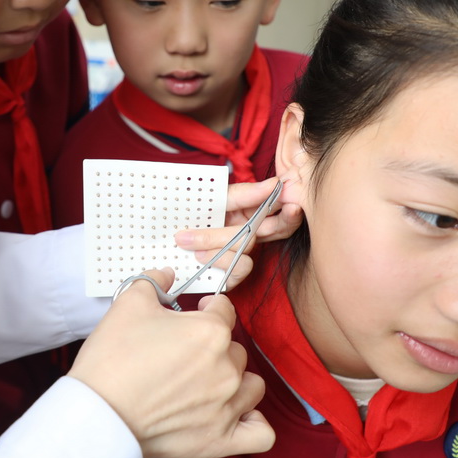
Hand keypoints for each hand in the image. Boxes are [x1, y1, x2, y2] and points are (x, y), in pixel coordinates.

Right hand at [68, 268, 274, 457]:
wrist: (97, 413)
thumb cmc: (112, 361)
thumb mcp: (127, 305)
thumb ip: (152, 281)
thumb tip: (165, 275)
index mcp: (210, 331)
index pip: (224, 310)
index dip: (206, 309)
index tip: (191, 317)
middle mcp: (226, 367)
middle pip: (234, 347)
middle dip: (213, 347)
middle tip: (183, 355)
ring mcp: (226, 406)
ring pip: (251, 385)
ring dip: (235, 380)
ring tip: (206, 383)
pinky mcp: (220, 440)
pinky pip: (260, 433)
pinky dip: (253, 423)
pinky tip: (234, 415)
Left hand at [173, 177, 302, 285]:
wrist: (163, 229)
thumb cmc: (192, 210)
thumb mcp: (216, 196)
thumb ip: (244, 193)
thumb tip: (275, 183)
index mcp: (252, 209)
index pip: (283, 209)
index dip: (291, 209)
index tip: (294, 203)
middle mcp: (253, 231)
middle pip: (278, 228)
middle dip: (277, 220)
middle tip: (278, 212)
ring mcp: (243, 252)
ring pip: (250, 249)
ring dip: (222, 243)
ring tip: (194, 241)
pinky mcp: (232, 274)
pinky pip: (237, 270)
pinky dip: (219, 262)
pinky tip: (200, 256)